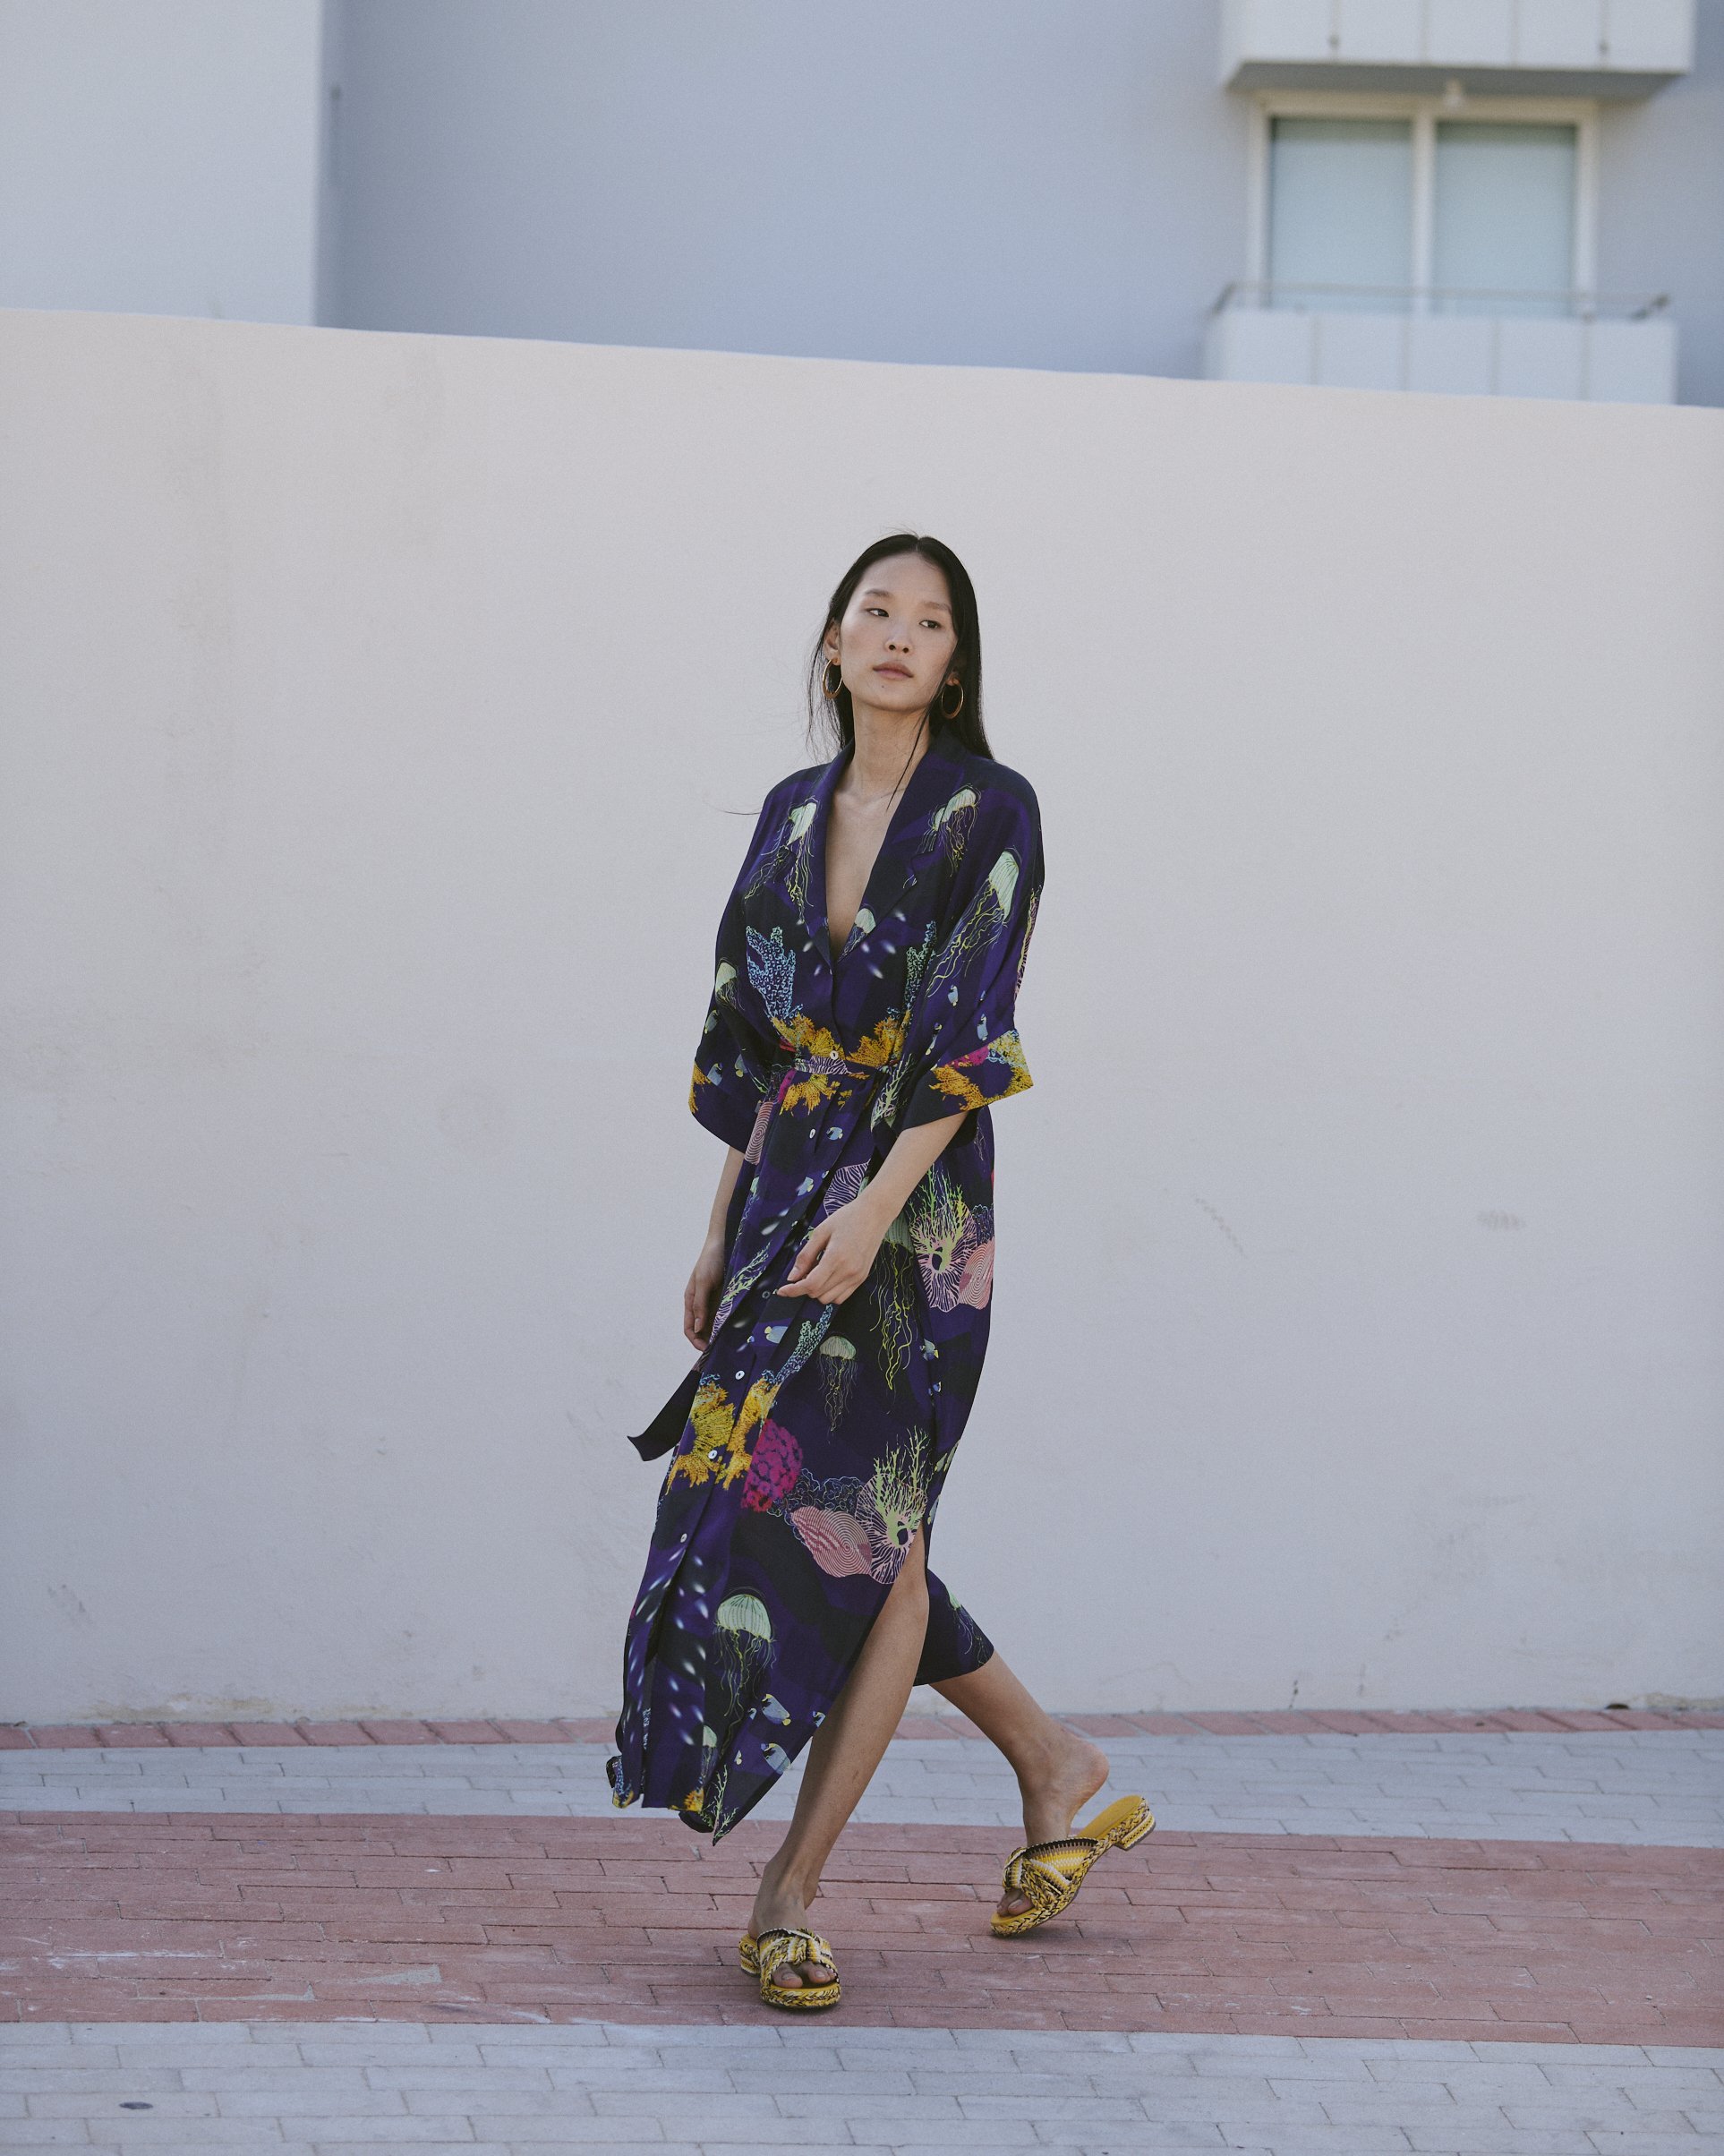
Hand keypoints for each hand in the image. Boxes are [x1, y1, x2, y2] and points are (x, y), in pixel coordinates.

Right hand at [684, 1234, 726, 1350]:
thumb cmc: (710, 1260)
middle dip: (708, 1340)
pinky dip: (728, 1323)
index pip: (689, 1328)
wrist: (725, 1242)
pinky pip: (725, 1314)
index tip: (707, 1350)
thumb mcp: (703, 1282)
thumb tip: (697, 1328)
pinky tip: (736, 1328)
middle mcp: (701, 1303)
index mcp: (691, 1300)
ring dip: (719, 1333)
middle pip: (701, 1329)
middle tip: (721, 1350)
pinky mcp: (725, 1296)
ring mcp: (713, 1300)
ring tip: (729, 1342)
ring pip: (714, 1323)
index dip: (695, 1341)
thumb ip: (700, 1305)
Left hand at [779, 1198, 886, 1307]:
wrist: (874, 1214)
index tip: (782, 1290)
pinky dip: (830, 1292)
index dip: (793, 1290)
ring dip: (817, 1291)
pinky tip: (828, 1277)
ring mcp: (857, 1277)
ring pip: (829, 1299)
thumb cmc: (848, 1218)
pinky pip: (842, 1297)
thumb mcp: (820, 1232)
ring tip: (817, 1272)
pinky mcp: (862, 1278)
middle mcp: (849, 1271)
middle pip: (818, 1294)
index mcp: (836, 1258)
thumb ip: (805, 1256)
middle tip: (803, 1271)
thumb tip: (793, 1277)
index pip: (811, 1285)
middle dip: (804, 1287)